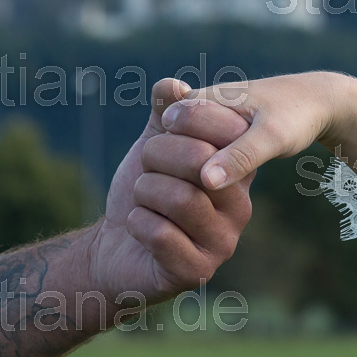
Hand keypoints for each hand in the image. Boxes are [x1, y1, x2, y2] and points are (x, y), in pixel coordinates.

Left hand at [90, 78, 253, 310]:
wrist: (116, 247)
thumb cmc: (143, 192)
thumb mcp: (154, 143)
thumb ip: (166, 112)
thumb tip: (174, 86)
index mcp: (237, 171)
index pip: (224, 131)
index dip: (180, 122)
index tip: (162, 133)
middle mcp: (240, 207)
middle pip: (200, 161)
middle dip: (155, 157)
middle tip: (145, 170)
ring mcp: (223, 242)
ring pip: (181, 198)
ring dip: (145, 191)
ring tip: (142, 199)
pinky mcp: (198, 270)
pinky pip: (162, 234)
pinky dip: (138, 222)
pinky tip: (138, 226)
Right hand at [161, 72, 356, 190]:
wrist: (314, 101)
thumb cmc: (295, 116)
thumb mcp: (273, 138)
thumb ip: (240, 157)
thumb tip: (206, 181)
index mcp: (203, 98)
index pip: (171, 132)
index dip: (179, 160)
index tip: (201, 185)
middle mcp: (196, 104)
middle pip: (169, 142)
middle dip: (177, 167)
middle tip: (198, 192)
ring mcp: (202, 116)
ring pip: (178, 148)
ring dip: (185, 171)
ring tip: (205, 193)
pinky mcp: (211, 129)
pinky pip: (192, 151)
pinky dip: (198, 169)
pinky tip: (213, 188)